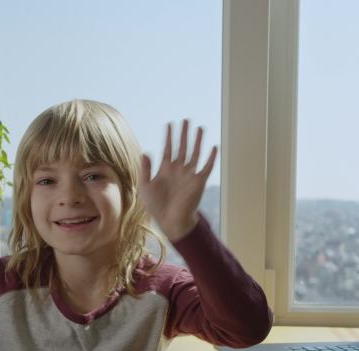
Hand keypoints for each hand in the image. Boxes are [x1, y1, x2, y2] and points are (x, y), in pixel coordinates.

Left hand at [140, 120, 217, 241]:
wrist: (171, 221)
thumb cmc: (157, 207)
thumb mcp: (146, 188)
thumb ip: (146, 171)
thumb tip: (145, 153)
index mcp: (165, 169)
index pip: (168, 148)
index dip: (169, 136)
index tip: (170, 124)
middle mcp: (178, 169)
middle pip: (182, 147)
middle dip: (184, 134)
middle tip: (186, 121)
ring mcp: (189, 175)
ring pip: (194, 154)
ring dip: (197, 141)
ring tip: (200, 128)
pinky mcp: (198, 182)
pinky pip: (206, 167)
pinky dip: (210, 158)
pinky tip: (213, 147)